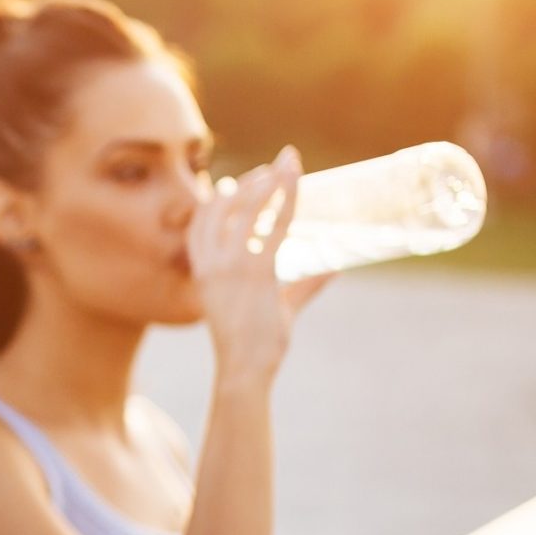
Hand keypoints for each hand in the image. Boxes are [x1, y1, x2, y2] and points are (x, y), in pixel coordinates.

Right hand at [188, 146, 332, 383]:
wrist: (245, 369)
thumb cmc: (256, 345)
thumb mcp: (276, 307)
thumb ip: (303, 285)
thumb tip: (334, 266)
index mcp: (203, 270)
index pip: (200, 221)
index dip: (215, 197)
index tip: (234, 180)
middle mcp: (212, 263)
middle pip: (222, 205)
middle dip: (249, 179)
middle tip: (276, 166)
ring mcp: (231, 265)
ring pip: (246, 208)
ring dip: (267, 182)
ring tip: (286, 167)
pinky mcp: (256, 271)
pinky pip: (273, 226)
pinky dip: (284, 200)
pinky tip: (293, 184)